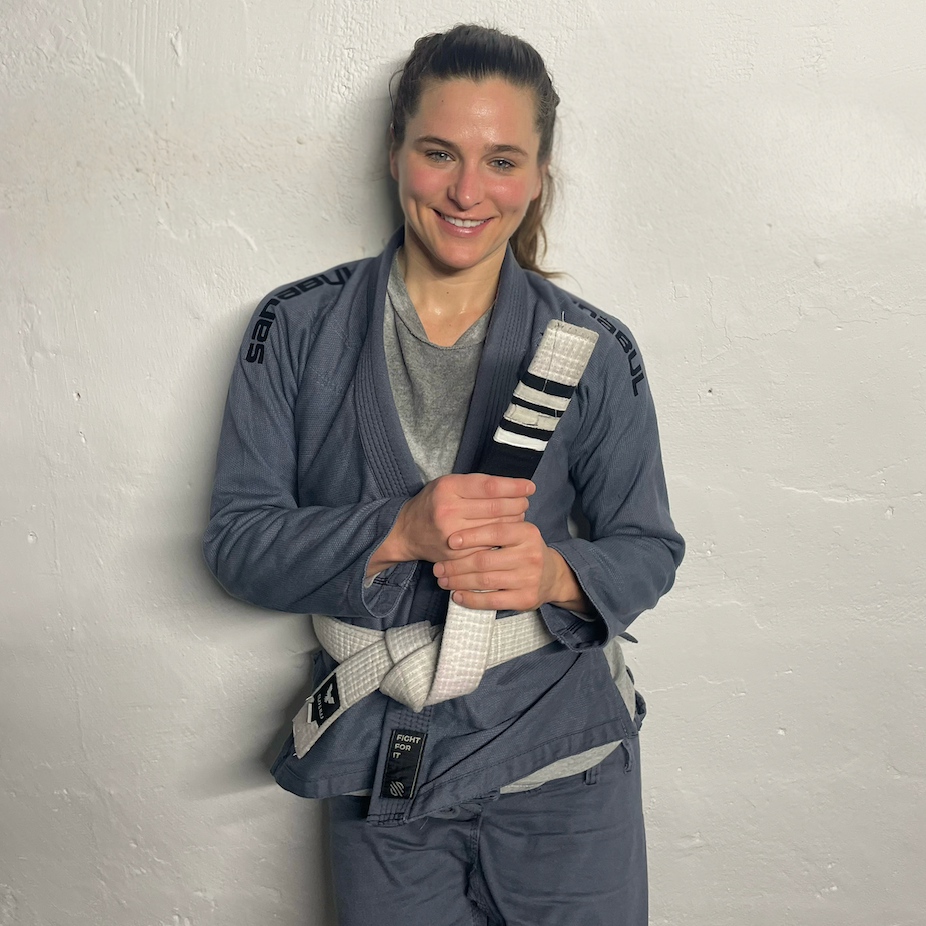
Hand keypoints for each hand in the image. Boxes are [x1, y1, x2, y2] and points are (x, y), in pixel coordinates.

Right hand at [366, 473, 534, 575]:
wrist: (407, 531)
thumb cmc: (432, 503)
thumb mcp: (447, 483)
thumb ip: (474, 483)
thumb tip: (510, 486)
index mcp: (448, 488)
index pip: (490, 486)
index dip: (513, 487)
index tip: (529, 487)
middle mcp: (449, 511)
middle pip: (495, 508)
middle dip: (517, 504)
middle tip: (525, 501)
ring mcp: (452, 535)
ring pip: (495, 529)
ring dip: (513, 521)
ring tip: (519, 515)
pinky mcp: (455, 555)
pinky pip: (488, 547)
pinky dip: (501, 540)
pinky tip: (507, 533)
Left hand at [432, 521, 589, 612]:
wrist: (552, 576)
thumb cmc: (524, 550)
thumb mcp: (517, 533)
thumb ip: (493, 529)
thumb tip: (454, 533)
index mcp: (527, 533)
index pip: (495, 532)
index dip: (470, 536)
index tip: (450, 541)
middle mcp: (530, 555)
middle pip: (485, 560)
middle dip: (457, 564)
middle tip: (438, 567)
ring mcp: (529, 578)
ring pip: (485, 581)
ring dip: (459, 581)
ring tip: (443, 580)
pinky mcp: (525, 599)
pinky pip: (492, 600)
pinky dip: (471, 599)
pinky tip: (457, 596)